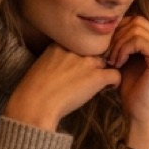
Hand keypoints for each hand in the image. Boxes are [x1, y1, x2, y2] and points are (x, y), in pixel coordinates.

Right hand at [4, 44, 120, 132]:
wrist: (35, 104)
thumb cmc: (33, 91)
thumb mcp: (40, 66)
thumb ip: (54, 61)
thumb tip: (62, 69)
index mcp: (59, 45)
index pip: (78, 44)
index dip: (80, 56)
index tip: (78, 67)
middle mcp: (75, 50)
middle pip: (92, 53)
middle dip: (92, 64)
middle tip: (89, 76)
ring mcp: (86, 63)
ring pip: (104, 62)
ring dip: (102, 72)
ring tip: (99, 83)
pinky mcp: (96, 77)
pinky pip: (115, 75)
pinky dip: (114, 82)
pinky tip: (110, 88)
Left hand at [105, 16, 148, 148]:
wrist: (138, 112)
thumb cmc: (132, 88)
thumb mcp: (127, 57)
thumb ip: (126, 39)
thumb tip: (114, 19)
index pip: (139, 21)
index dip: (119, 30)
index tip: (109, 50)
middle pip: (138, 21)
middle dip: (118, 36)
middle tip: (108, 55)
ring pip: (137, 29)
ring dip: (118, 44)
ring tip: (112, 61)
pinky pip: (138, 41)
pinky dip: (123, 50)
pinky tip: (118, 63)